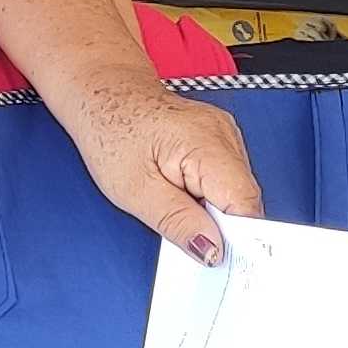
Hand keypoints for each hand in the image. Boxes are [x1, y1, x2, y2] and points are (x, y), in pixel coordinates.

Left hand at [62, 73, 262, 264]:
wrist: (103, 92)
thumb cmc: (109, 131)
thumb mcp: (134, 191)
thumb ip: (177, 222)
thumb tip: (212, 251)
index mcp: (206, 144)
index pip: (245, 205)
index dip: (233, 237)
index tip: (214, 256)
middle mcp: (225, 135)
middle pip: (244, 201)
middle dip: (217, 223)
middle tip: (179, 225)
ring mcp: (227, 134)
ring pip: (236, 192)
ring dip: (211, 208)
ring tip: (173, 197)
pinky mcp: (222, 139)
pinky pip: (227, 179)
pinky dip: (207, 193)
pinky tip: (181, 186)